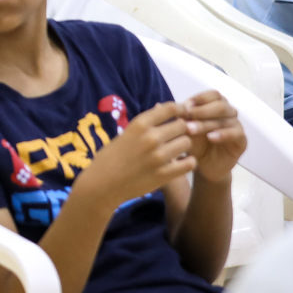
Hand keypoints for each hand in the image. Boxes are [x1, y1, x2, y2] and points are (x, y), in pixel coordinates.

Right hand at [75, 101, 195, 208]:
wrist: (102, 184)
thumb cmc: (111, 157)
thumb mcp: (126, 134)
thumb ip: (146, 123)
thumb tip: (162, 107)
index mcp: (139, 124)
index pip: (171, 108)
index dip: (181, 109)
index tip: (182, 114)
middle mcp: (151, 138)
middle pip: (182, 125)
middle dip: (182, 129)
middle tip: (176, 137)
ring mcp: (159, 157)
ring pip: (187, 143)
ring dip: (184, 146)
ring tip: (176, 151)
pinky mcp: (164, 174)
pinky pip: (189, 163)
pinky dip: (188, 162)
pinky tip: (180, 163)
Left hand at [178, 90, 245, 181]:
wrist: (203, 166)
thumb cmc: (193, 144)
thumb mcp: (182, 130)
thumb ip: (174, 118)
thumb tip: (157, 105)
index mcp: (216, 106)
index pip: (213, 95)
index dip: (200, 98)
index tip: (185, 105)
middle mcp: (228, 113)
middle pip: (220, 104)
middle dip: (202, 109)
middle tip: (188, 115)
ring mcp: (236, 126)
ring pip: (226, 118)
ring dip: (207, 122)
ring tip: (192, 129)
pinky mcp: (241, 141)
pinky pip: (236, 134)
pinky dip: (223, 134)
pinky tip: (211, 137)